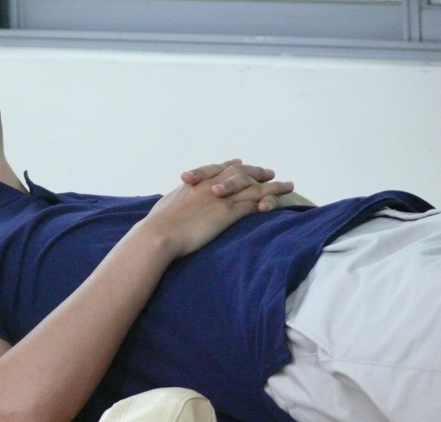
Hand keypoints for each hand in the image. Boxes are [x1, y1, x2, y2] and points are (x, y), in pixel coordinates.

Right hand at [141, 162, 277, 259]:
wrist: (159, 233)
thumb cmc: (156, 225)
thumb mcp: (166, 205)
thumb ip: (176, 200)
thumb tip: (172, 203)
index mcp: (196, 183)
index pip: (218, 169)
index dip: (232, 167)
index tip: (240, 164)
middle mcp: (211, 185)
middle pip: (241, 173)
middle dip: (257, 172)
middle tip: (270, 173)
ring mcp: (221, 198)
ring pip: (254, 187)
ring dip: (273, 186)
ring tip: (288, 185)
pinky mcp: (228, 212)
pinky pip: (254, 203)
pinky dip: (269, 201)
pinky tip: (279, 203)